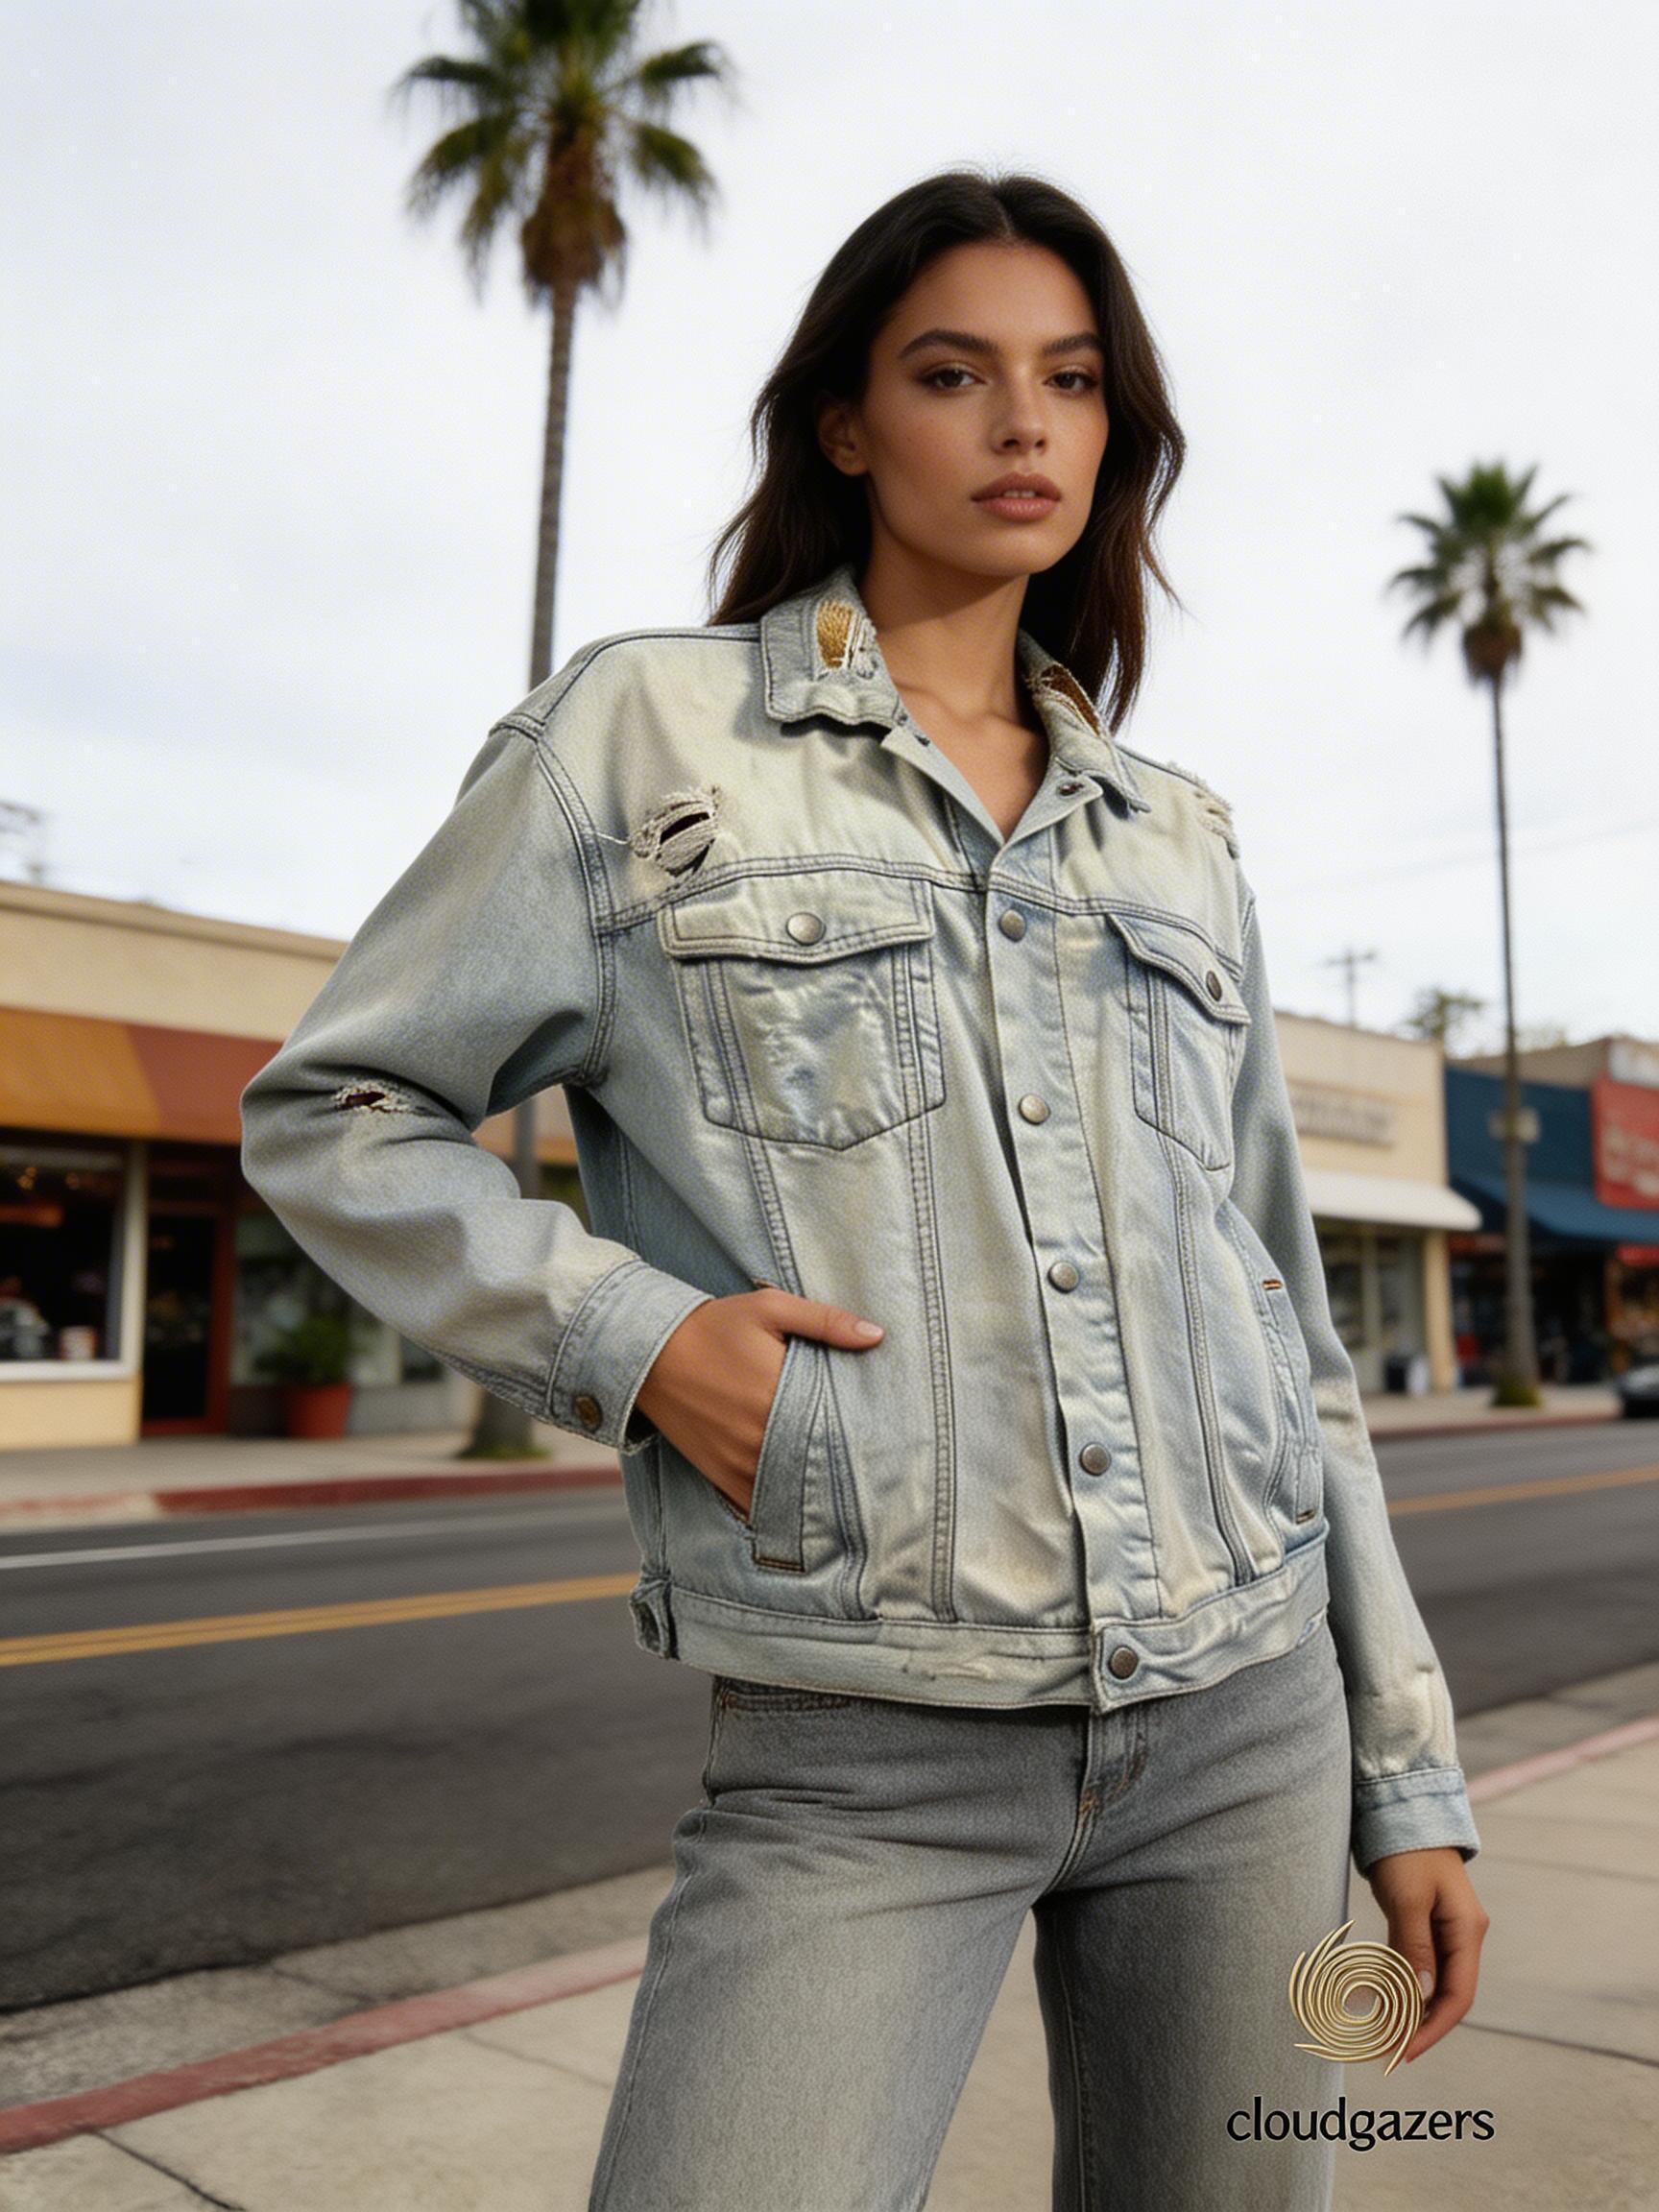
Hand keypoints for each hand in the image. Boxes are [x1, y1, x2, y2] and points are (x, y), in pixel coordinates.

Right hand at [633, 1286, 884, 1521]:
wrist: (649, 1351)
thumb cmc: (714, 1325)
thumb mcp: (770, 1308)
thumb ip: (825, 1321)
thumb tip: (876, 1336)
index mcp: (778, 1392)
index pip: (838, 1426)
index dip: (866, 1436)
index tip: (889, 1438)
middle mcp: (760, 1435)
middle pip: (819, 1462)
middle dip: (847, 1465)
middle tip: (880, 1471)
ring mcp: (739, 1460)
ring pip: (793, 1489)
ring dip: (817, 1489)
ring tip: (850, 1492)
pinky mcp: (720, 1474)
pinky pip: (759, 1504)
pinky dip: (782, 1507)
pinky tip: (804, 1507)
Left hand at [1365, 1846, 1489, 2064]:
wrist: (1402, 1808)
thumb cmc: (1407, 1849)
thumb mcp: (1409, 1897)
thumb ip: (1414, 1946)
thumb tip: (1420, 1997)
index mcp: (1467, 1931)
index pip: (1458, 1996)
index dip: (1433, 2028)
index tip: (1404, 2052)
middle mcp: (1463, 1935)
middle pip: (1447, 1995)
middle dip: (1421, 2026)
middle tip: (1388, 2051)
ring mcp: (1445, 1929)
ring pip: (1432, 1983)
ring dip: (1410, 2010)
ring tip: (1382, 2035)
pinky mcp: (1425, 1922)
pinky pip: (1418, 1965)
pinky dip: (1403, 1986)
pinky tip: (1383, 2001)